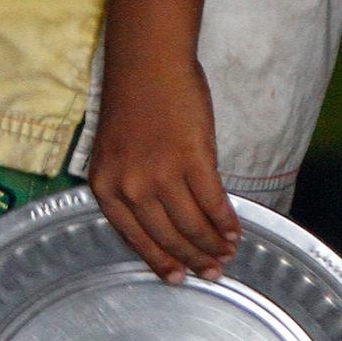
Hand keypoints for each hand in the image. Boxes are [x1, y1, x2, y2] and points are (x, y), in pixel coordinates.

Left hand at [90, 52, 239, 282]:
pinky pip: (213, 201)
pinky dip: (226, 221)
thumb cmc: (132, 102)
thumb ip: (131, 186)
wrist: (147, 62)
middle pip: (167, 236)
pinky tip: (235, 231)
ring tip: (227, 253)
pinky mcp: (193, 159)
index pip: (136, 238)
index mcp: (106, 188)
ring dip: (213, 243)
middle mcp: (131, 187)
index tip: (179, 277)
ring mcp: (162, 174)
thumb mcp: (114, 153)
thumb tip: (163, 218)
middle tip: (213, 271)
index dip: (161, 262)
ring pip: (192, 224)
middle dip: (194, 258)